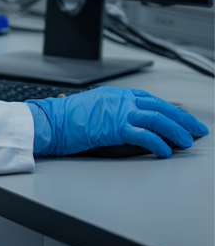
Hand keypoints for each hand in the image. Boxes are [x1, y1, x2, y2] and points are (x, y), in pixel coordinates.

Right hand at [27, 87, 208, 157]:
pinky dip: (160, 144)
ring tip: (186, 142)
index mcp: (115, 94)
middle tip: (196, 130)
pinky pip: (146, 136)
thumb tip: (127, 123)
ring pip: (159, 119)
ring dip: (177, 132)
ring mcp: (120, 112)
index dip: (170, 109)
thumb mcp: (91, 106)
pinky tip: (166, 151)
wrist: (50, 121)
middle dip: (182, 120)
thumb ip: (111, 111)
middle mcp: (121, 100)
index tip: (182, 117)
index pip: (151, 100)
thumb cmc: (64, 118)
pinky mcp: (117, 128)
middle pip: (160, 108)